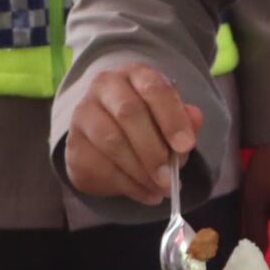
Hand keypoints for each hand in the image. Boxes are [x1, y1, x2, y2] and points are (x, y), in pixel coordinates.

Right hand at [63, 64, 203, 205]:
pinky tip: (147, 194)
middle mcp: (105, 86)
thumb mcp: (168, 117)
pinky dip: (128, 186)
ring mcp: (84, 113)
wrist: (104, 137)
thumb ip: (183, 119)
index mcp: (135, 75)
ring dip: (140, 172)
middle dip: (152, 150)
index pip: (153, 88)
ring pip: (111, 142)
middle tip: (170, 178)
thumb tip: (195, 118)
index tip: (186, 146)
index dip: (171, 117)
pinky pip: (100, 166)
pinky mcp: (74, 144)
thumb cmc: (145, 122)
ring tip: (161, 189)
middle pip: (128, 113)